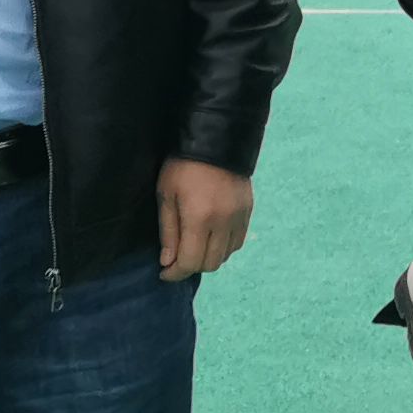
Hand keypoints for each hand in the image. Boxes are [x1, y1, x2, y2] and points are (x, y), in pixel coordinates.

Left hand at [158, 160, 255, 278]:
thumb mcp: (166, 195)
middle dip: (190, 267)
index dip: (175, 273)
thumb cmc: (183, 166)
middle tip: (177, 259)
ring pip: (225, 256)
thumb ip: (168, 231)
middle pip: (209, 264)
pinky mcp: (248, 212)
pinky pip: (238, 242)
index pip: (190, 262)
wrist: (216, 139)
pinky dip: (223, 248)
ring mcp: (239, 218)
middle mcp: (223, 223)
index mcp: (199, 219)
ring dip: (207, 258)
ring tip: (194, 247)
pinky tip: (211, 238)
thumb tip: (168, 261)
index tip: (164, 272)